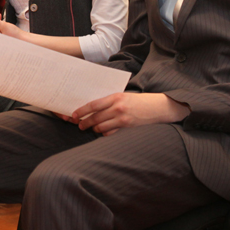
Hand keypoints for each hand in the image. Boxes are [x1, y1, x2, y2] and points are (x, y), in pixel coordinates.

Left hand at [67, 93, 190, 135]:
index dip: (81, 111)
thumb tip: (92, 108)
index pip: (93, 105)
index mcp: (114, 97)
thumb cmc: (138, 101)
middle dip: (84, 122)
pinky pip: (110, 132)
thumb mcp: (123, 96)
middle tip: (79, 125)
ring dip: (93, 129)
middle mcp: (117, 107)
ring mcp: (122, 118)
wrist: (157, 107)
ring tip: (90, 129)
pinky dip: (104, 132)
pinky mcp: (127, 127)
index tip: (73, 115)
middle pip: (95, 117)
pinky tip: (103, 131)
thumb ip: (109, 101)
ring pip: (101, 126)